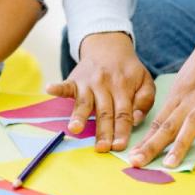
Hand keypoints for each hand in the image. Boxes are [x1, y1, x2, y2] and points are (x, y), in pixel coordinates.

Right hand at [47, 32, 155, 151]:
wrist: (109, 46)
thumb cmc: (128, 71)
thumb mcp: (145, 81)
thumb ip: (145, 100)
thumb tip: (136, 119)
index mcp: (124, 89)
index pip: (124, 114)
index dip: (121, 131)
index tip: (119, 146)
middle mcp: (106, 86)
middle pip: (104, 113)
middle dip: (103, 131)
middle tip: (101, 148)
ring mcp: (89, 83)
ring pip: (84, 103)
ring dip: (79, 116)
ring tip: (75, 128)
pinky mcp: (75, 79)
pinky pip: (65, 85)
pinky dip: (57, 87)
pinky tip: (50, 89)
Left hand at [129, 10, 194, 167]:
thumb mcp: (187, 80)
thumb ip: (178, 103)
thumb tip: (163, 125)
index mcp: (178, 94)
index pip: (157, 121)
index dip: (144, 140)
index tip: (131, 157)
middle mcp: (191, 98)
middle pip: (168, 124)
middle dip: (152, 145)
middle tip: (137, 162)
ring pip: (192, 123)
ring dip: (180, 144)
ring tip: (171, 164)